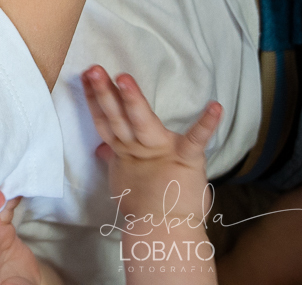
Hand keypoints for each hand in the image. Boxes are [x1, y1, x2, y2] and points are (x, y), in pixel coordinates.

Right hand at [81, 65, 220, 224]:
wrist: (165, 229)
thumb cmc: (145, 204)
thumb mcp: (123, 178)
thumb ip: (114, 158)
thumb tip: (101, 148)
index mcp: (123, 150)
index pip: (104, 121)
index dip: (94, 99)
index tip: (86, 77)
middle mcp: (137, 147)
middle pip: (117, 117)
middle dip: (104, 93)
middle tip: (95, 71)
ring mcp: (161, 151)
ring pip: (142, 121)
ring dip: (132, 99)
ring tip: (123, 77)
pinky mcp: (187, 159)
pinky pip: (197, 139)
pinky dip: (207, 124)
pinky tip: (215, 106)